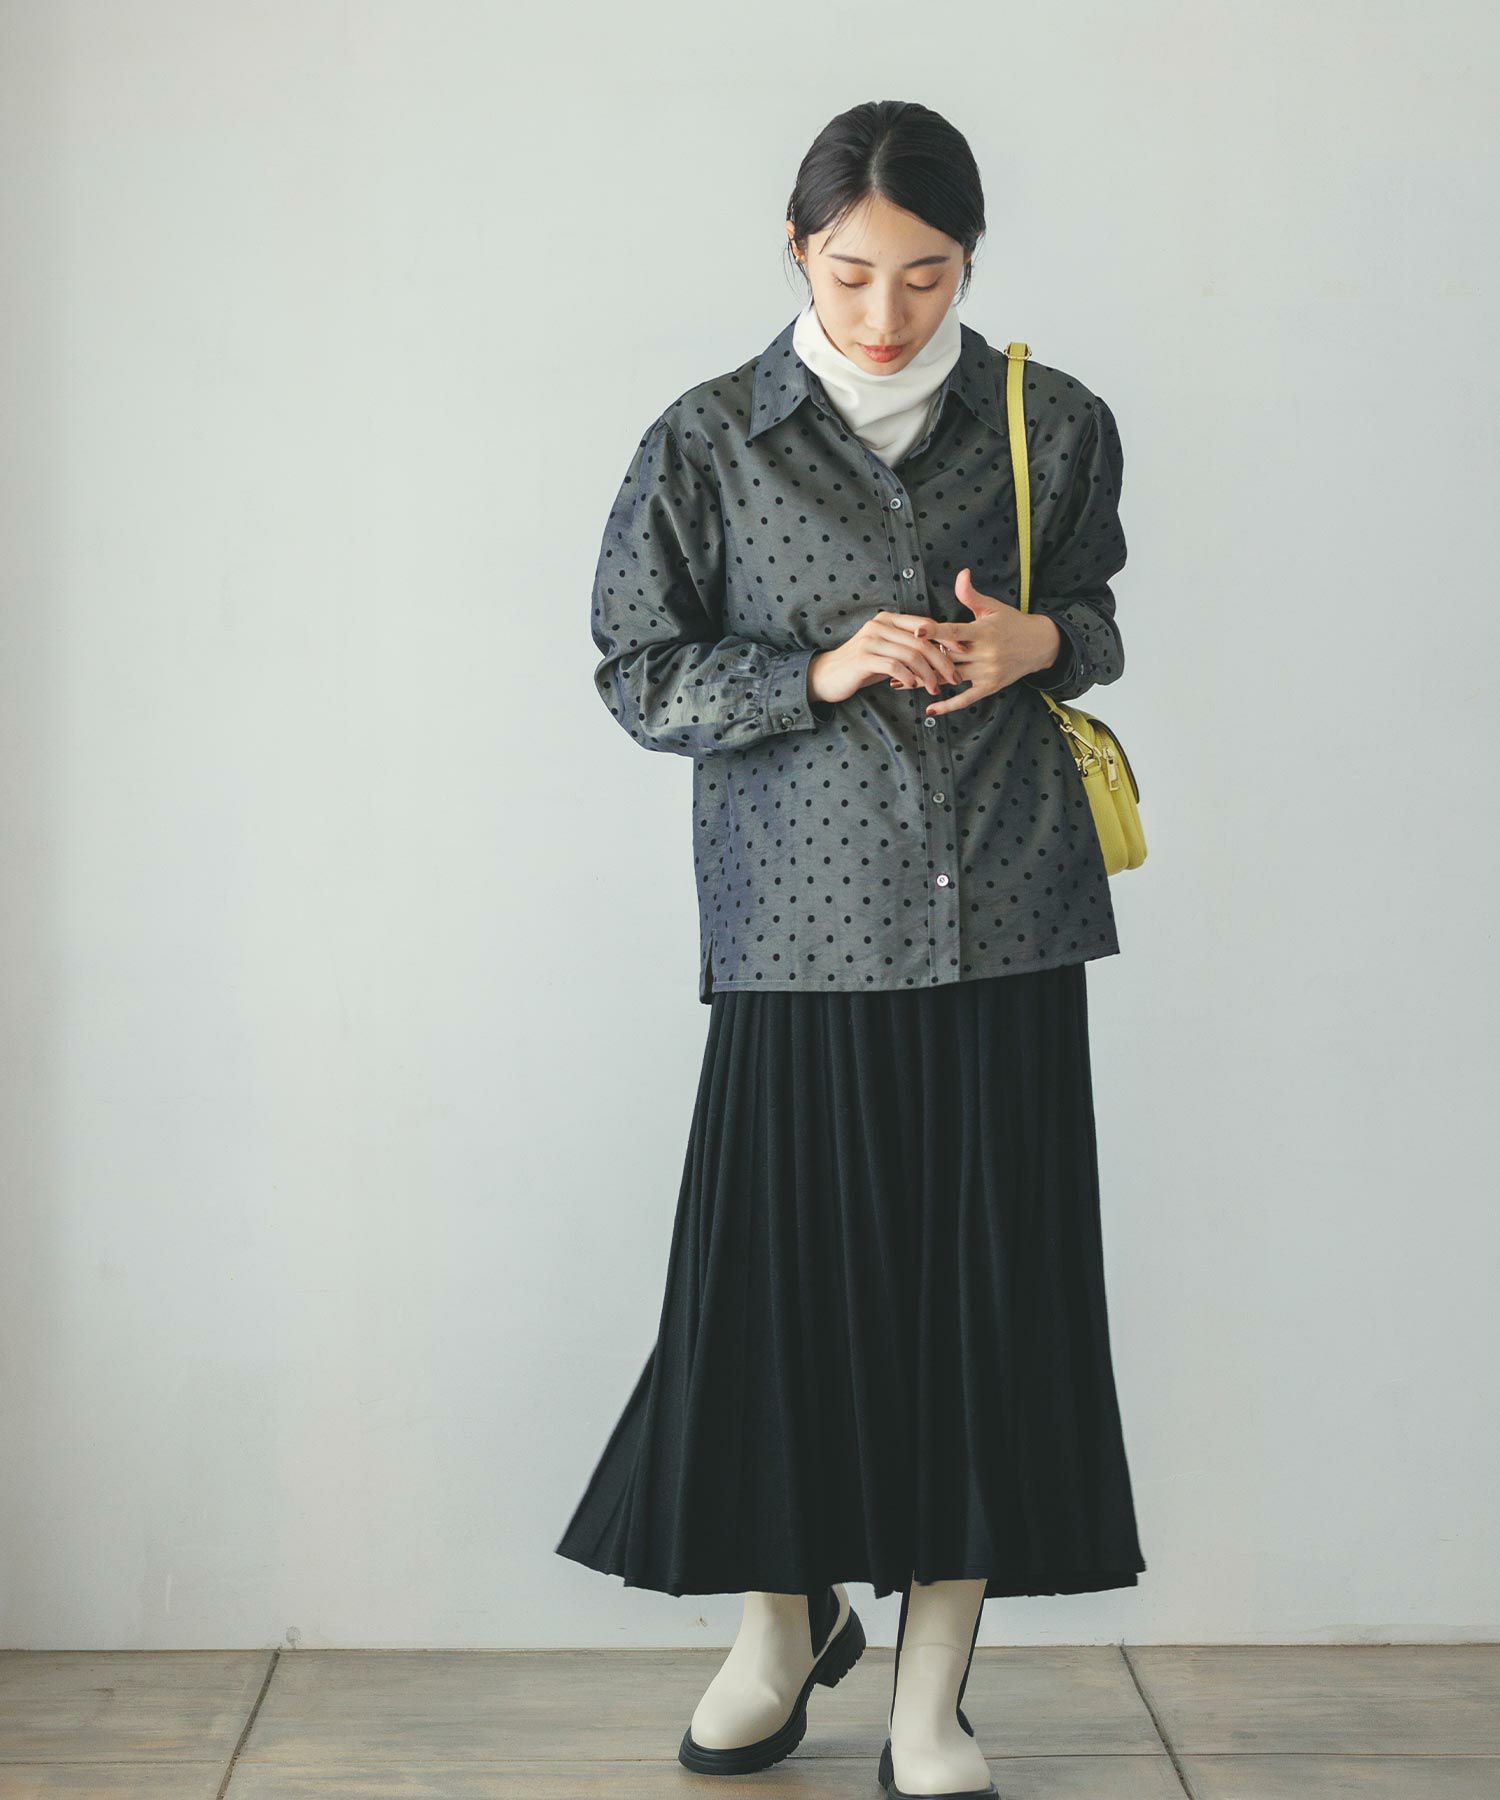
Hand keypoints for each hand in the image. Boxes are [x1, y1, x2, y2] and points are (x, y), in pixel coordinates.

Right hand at [807, 610, 964, 706]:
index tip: (962, 654)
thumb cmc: (863, 666)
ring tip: (934, 688)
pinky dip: (909, 678)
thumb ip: (909, 648)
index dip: (946, 639)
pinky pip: (894, 666)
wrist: (827, 676)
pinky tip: (914, 687)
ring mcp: (870, 640)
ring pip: (911, 655)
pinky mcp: (863, 658)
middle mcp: (880, 625)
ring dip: (927, 674)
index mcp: (889, 619)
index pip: (925, 625)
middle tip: (953, 678)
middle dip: (942, 661)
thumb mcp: (888, 652)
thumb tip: (942, 653)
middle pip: (922, 641)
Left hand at [886, 569, 1060, 716]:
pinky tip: (930, 709)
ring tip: (898, 683)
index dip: (935, 631)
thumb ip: (971, 594)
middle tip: (893, 660)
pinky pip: (967, 698)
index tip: (916, 631)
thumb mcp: (992, 607)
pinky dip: (949, 705)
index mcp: (983, 631)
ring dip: (925, 680)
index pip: (954, 631)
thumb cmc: (1012, 622)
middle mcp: (985, 653)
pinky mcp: (991, 686)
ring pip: (951, 677)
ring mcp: (988, 672)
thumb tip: (961, 573)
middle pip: (947, 657)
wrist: (1040, 644)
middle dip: (921, 659)